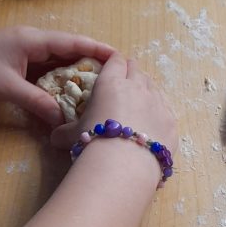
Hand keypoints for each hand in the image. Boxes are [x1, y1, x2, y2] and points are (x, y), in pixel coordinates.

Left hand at [0, 26, 115, 126]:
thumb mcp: (8, 89)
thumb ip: (38, 103)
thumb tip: (63, 121)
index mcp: (32, 40)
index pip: (72, 42)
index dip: (97, 49)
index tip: (120, 57)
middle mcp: (33, 42)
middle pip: (70, 50)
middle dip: (93, 62)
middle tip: (117, 77)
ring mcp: (26, 52)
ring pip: (60, 61)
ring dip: (78, 72)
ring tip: (102, 86)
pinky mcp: (20, 63)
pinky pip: (48, 70)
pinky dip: (62, 80)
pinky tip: (72, 92)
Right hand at [51, 54, 177, 153]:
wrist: (124, 165)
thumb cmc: (94, 143)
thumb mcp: (72, 136)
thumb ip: (64, 132)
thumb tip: (54, 138)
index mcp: (111, 83)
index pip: (115, 61)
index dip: (114, 62)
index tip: (113, 67)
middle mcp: (137, 87)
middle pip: (137, 69)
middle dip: (131, 73)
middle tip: (125, 84)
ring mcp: (158, 103)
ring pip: (154, 87)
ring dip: (146, 91)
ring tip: (140, 103)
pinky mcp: (171, 122)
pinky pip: (167, 109)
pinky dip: (160, 112)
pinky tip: (154, 122)